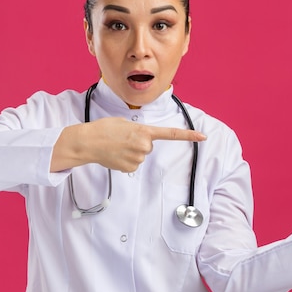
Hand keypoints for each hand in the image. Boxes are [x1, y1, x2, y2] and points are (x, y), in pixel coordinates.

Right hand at [51, 117, 206, 172]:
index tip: (203, 137)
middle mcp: (144, 145)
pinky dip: (125, 160)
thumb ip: (138, 130)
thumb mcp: (125, 122)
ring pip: (140, 155)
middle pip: (149, 146)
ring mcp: (138, 158)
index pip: (171, 134)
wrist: (88, 142)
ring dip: (130, 151)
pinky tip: (115, 155)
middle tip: (122, 139)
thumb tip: (142, 141)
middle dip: (139, 143)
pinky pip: (133, 164)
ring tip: (116, 146)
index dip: (188, 135)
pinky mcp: (130, 168)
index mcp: (144, 131)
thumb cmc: (104, 129)